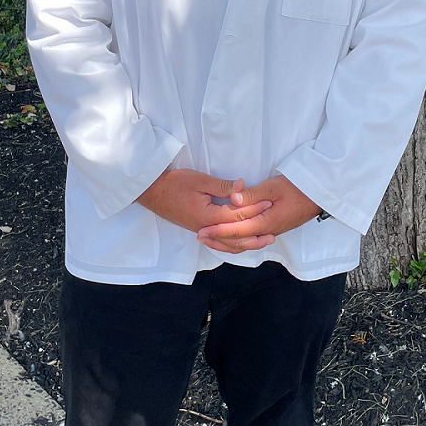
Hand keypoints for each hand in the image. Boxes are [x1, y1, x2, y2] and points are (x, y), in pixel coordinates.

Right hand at [137, 168, 273, 235]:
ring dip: (246, 243)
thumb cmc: (175, 183)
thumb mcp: (200, 180)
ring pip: (227, 244)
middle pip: (235, 236)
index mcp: (208, 216)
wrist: (152, 191)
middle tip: (273, 232)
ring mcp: (201, 231)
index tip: (269, 203)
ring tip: (262, 242)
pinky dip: (232, 245)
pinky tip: (240, 243)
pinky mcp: (199, 229)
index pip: (237, 216)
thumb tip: (242, 186)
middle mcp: (206, 228)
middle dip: (255, 233)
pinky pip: (219, 242)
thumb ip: (222, 185)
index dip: (254, 209)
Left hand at [196, 174, 321, 253]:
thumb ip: (252, 194)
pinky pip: (252, 239)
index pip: (237, 231)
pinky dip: (238, 240)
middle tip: (200, 236)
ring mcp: (271, 231)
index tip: (202, 231)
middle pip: (238, 241)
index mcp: (266, 222)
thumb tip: (233, 200)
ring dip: (226, 242)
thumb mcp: (274, 186)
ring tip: (210, 239)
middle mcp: (267, 231)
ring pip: (245, 243)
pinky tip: (231, 237)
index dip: (218, 231)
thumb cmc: (298, 187)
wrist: (319, 194)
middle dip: (218, 240)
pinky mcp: (273, 228)